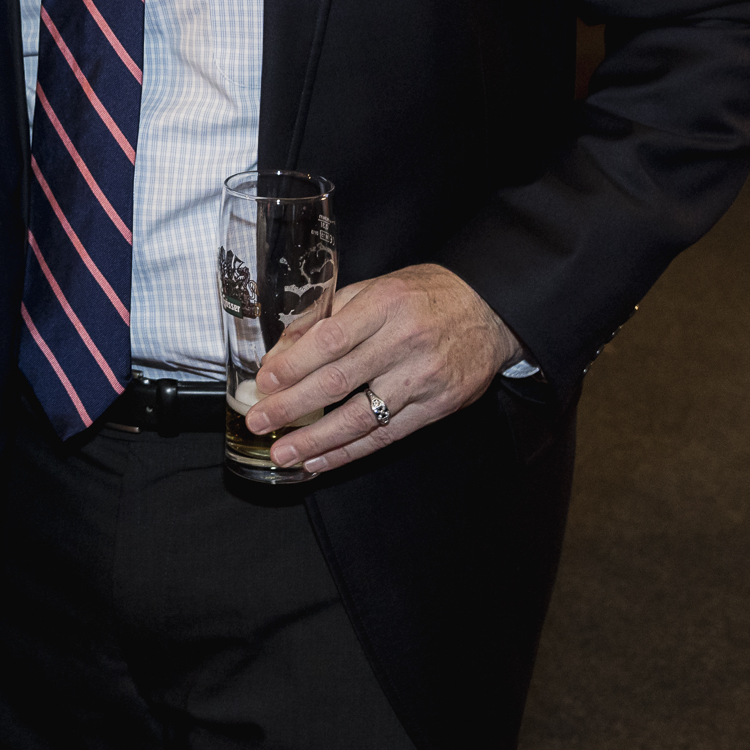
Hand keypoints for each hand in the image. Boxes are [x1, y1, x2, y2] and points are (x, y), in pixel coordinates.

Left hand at [243, 262, 523, 474]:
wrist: (490, 311)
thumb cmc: (424, 295)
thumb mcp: (375, 288)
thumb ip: (327, 316)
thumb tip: (282, 349)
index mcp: (385, 305)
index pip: (331, 340)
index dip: (294, 365)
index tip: (264, 382)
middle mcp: (404, 343)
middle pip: (339, 382)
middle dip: (293, 407)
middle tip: (259, 422)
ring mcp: (423, 378)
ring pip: (362, 417)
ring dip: (317, 440)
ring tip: (283, 453)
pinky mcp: (437, 407)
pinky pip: (387, 436)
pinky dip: (350, 451)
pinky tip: (321, 461)